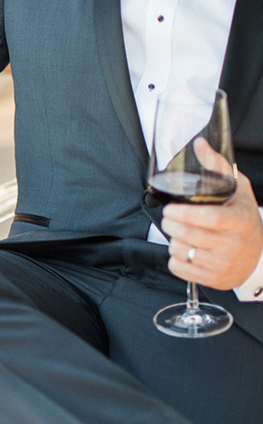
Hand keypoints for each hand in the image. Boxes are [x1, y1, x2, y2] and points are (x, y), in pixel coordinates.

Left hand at [162, 160, 262, 290]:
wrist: (258, 256)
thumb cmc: (243, 219)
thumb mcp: (237, 190)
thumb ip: (217, 167)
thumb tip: (199, 144)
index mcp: (240, 222)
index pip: (209, 218)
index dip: (185, 214)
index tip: (171, 209)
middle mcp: (233, 245)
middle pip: (188, 235)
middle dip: (171, 224)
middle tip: (170, 217)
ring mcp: (222, 265)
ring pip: (180, 251)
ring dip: (173, 240)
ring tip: (181, 234)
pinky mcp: (212, 279)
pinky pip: (178, 268)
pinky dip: (175, 258)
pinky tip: (186, 250)